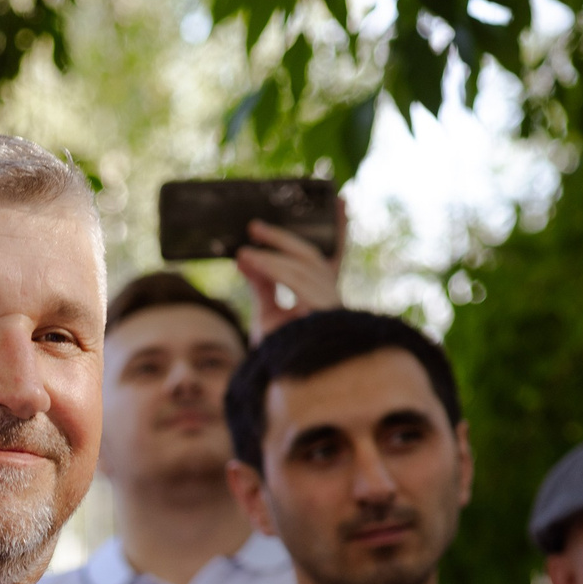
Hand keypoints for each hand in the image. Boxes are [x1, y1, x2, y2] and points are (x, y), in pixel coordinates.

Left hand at [235, 205, 345, 341]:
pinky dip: (273, 269)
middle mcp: (332, 299)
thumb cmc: (279, 354)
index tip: (338, 197)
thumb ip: (262, 284)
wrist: (279, 387)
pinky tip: (250, 259)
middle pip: (313, 257)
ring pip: (304, 268)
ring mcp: (331, 308)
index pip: (333, 256)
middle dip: (285, 238)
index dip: (339, 227)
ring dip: (271, 255)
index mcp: (323, 296)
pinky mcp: (324, 316)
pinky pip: (298, 284)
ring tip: (243, 249)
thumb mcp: (266, 314)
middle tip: (254, 225)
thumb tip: (245, 256)